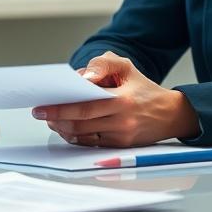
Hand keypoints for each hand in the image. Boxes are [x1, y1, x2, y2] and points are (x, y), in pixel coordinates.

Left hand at [31, 52, 199, 146]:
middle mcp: (121, 121)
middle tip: (41, 114)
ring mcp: (120, 136)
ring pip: (83, 136)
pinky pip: (91, 144)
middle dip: (56, 119)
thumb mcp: (126, 67)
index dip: (60, 108)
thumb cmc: (144, 88)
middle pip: (80, 124)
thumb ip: (102, 64)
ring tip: (52, 120)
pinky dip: (76, 137)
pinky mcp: (120, 147)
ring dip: (63, 129)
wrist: (171, 114)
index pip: (84, 105)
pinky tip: (67, 128)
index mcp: (122, 99)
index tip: (41, 107)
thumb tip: (81, 78)